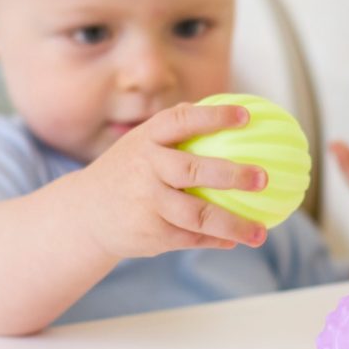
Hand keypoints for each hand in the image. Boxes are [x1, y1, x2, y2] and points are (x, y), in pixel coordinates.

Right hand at [77, 103, 268, 258]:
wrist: (85, 214)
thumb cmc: (128, 171)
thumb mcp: (141, 143)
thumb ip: (175, 129)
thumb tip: (229, 108)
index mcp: (147, 139)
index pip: (182, 121)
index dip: (214, 117)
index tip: (246, 116)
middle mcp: (146, 168)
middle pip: (193, 171)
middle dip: (231, 175)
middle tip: (263, 178)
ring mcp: (147, 203)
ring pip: (197, 215)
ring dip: (233, 224)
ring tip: (261, 233)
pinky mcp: (150, 233)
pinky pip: (190, 238)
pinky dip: (216, 239)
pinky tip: (236, 239)